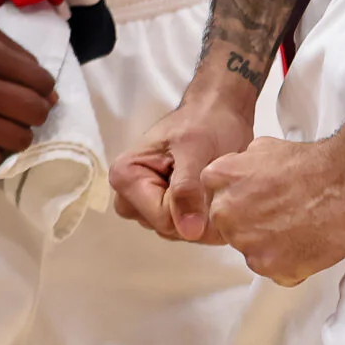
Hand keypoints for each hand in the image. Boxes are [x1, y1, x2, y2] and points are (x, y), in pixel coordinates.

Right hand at [0, 0, 56, 171]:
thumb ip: (16, 54)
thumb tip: (49, 91)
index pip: (42, 83)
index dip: (43, 89)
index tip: (31, 92)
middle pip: (36, 113)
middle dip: (34, 112)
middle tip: (18, 111)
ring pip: (19, 140)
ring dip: (17, 134)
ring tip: (2, 127)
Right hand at [111, 86, 254, 240]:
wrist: (218, 112)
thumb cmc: (204, 124)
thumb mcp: (195, 151)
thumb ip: (187, 189)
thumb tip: (188, 232)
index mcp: (125, 175)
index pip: (161, 218)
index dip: (190, 209)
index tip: (207, 186)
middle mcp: (128, 192)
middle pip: (164, 227)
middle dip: (194, 214)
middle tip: (211, 185)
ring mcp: (145, 200)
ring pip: (174, 230)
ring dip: (199, 215)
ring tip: (210, 186)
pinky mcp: (161, 204)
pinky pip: (181, 227)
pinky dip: (200, 216)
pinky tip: (208, 194)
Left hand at [196, 132, 344, 285]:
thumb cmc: (310, 163)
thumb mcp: (261, 148)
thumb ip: (237, 168)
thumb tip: (234, 181)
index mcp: (218, 179)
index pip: (215, 199)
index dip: (240, 201)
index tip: (259, 201)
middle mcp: (225, 212)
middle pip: (230, 227)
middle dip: (251, 224)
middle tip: (281, 215)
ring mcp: (247, 242)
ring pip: (251, 251)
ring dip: (269, 245)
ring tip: (297, 227)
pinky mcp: (271, 267)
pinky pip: (273, 271)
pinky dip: (289, 263)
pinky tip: (305, 243)